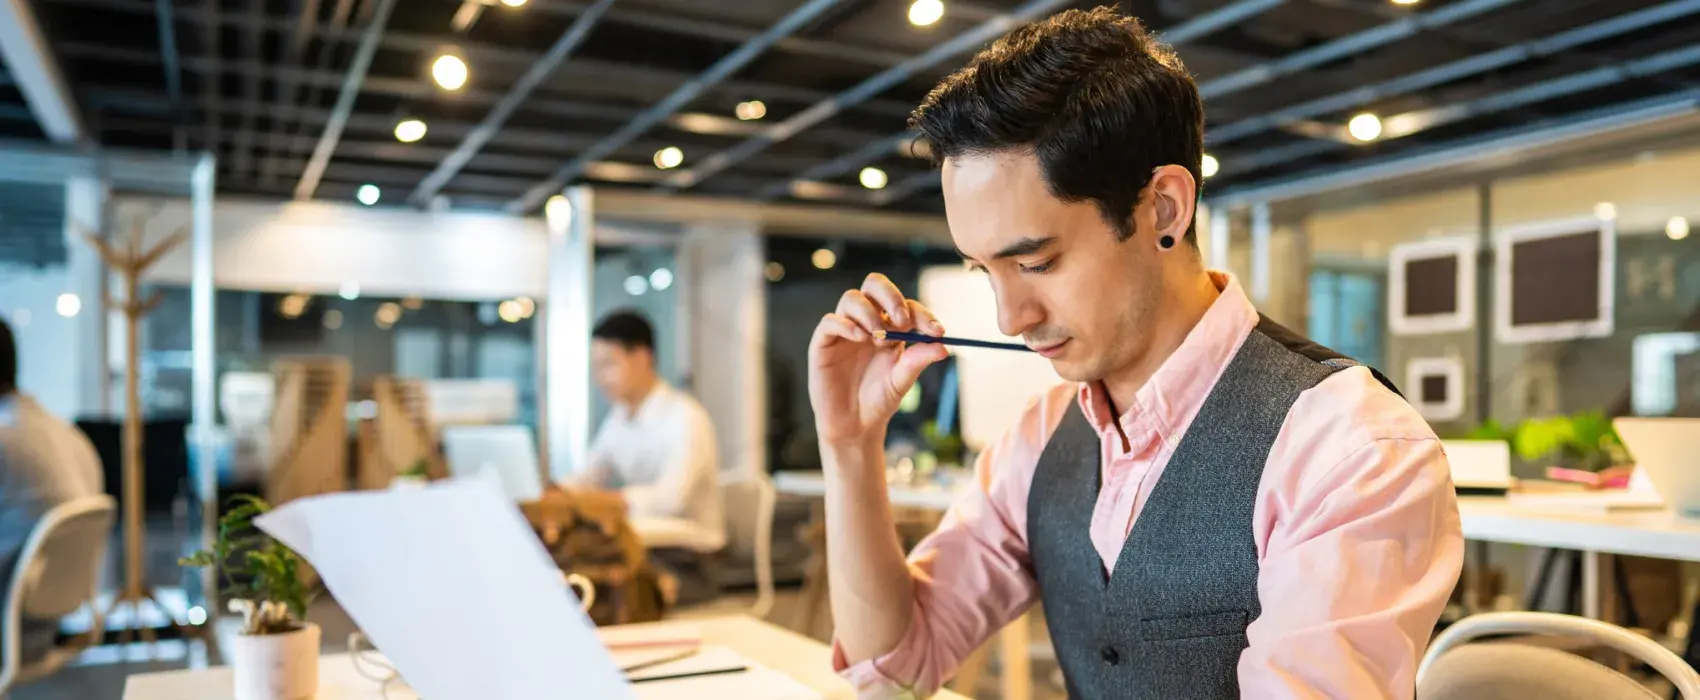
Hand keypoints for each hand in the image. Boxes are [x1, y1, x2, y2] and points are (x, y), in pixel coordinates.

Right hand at [808, 273, 947, 446]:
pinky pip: (830, 321)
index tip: (936, 331)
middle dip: (891, 297)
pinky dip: (846, 324)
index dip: (922, 314)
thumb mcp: (902, 380)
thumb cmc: (879, 401)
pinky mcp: (824, 342)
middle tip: (902, 320)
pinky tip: (860, 337)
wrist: (854, 426)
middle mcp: (867, 322)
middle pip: (874, 285)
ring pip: (852, 298)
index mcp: (891, 328)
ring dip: (869, 312)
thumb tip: (943, 346)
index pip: (906, 306)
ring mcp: (845, 330)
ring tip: (878, 337)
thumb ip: (918, 361)